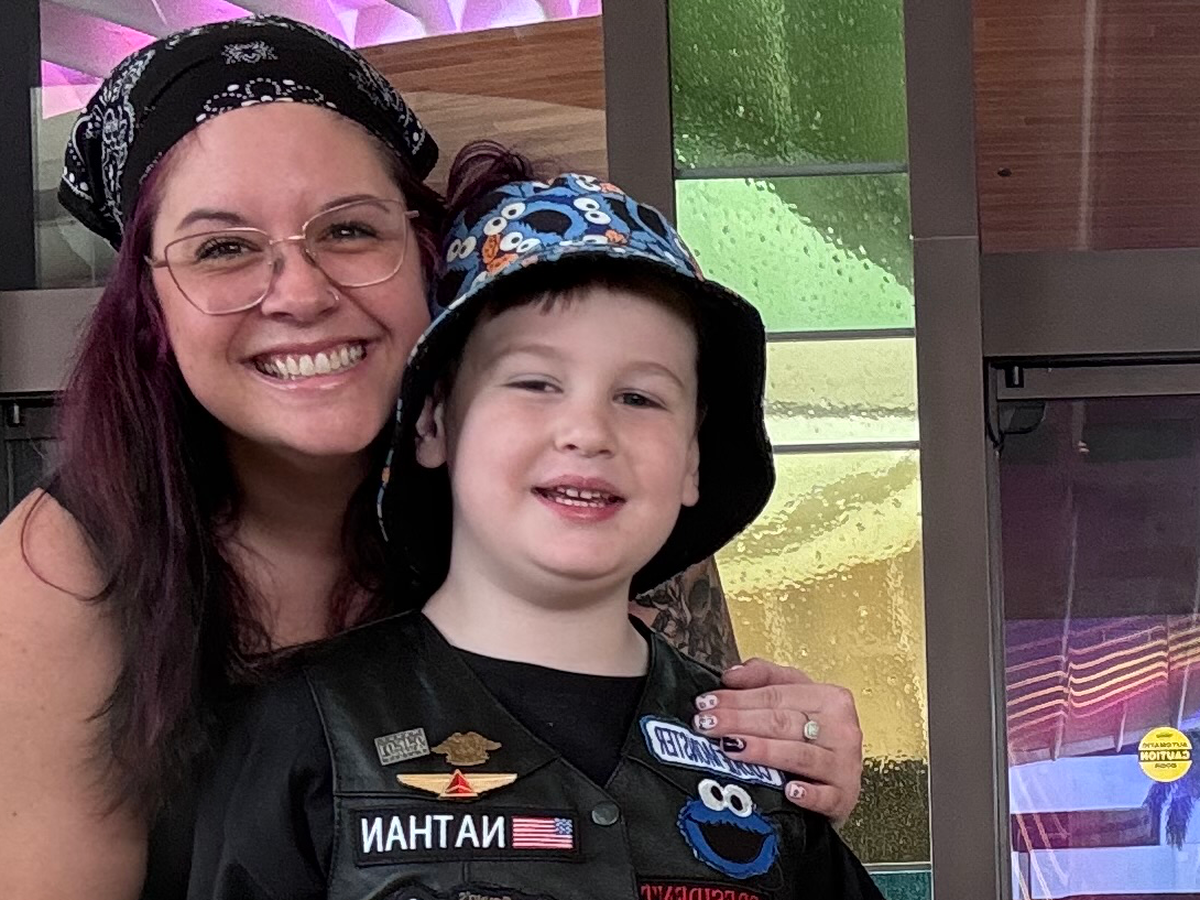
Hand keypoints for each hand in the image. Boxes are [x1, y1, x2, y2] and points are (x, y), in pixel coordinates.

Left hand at [692, 658, 863, 825]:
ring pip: (799, 755)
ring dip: (763, 751)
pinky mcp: (845, 798)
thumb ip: (764, 678)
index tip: (706, 704)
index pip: (776, 695)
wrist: (839, 782)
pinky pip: (826, 796)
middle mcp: (841, 729)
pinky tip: (789, 791)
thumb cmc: (813, 738)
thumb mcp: (795, 698)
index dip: (738, 698)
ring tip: (731, 748)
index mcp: (829, 698)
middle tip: (706, 725)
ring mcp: (845, 765)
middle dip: (740, 722)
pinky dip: (808, 794)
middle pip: (783, 722)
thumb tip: (731, 675)